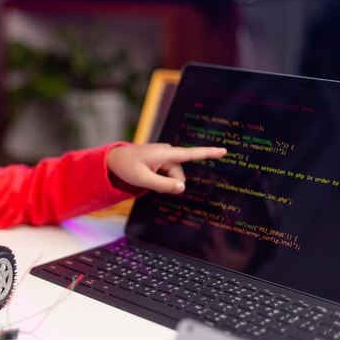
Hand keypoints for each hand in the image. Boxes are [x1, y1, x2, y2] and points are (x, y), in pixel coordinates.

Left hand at [106, 143, 226, 193]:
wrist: (114, 159)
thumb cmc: (126, 167)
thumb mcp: (143, 180)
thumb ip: (163, 185)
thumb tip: (182, 188)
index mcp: (165, 154)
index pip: (191, 154)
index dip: (209, 153)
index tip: (224, 150)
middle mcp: (168, 152)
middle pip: (179, 176)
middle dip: (169, 184)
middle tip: (149, 182)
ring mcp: (165, 156)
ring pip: (173, 177)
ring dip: (163, 182)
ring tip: (146, 176)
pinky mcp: (162, 160)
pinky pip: (167, 174)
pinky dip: (160, 179)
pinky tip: (148, 175)